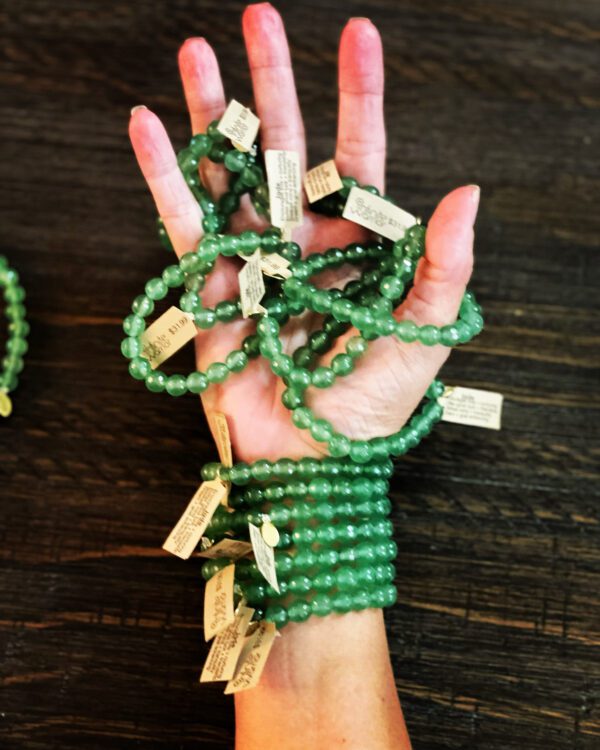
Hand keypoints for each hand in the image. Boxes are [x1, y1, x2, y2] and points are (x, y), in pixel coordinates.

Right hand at [129, 3, 479, 462]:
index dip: (359, 95)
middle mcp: (302, 240)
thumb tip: (465, 192)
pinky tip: (148, 126)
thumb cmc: (370, 406)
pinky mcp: (210, 284)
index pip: (358, 157)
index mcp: (356, 245)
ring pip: (231, 173)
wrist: (310, 458)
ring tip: (195, 51)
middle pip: (288, 148)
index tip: (358, 33)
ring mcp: (253, 258)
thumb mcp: (422, 336)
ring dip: (213, 114)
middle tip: (258, 15)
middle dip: (273, 81)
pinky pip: (185, 222)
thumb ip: (444, 267)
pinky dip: (165, 176)